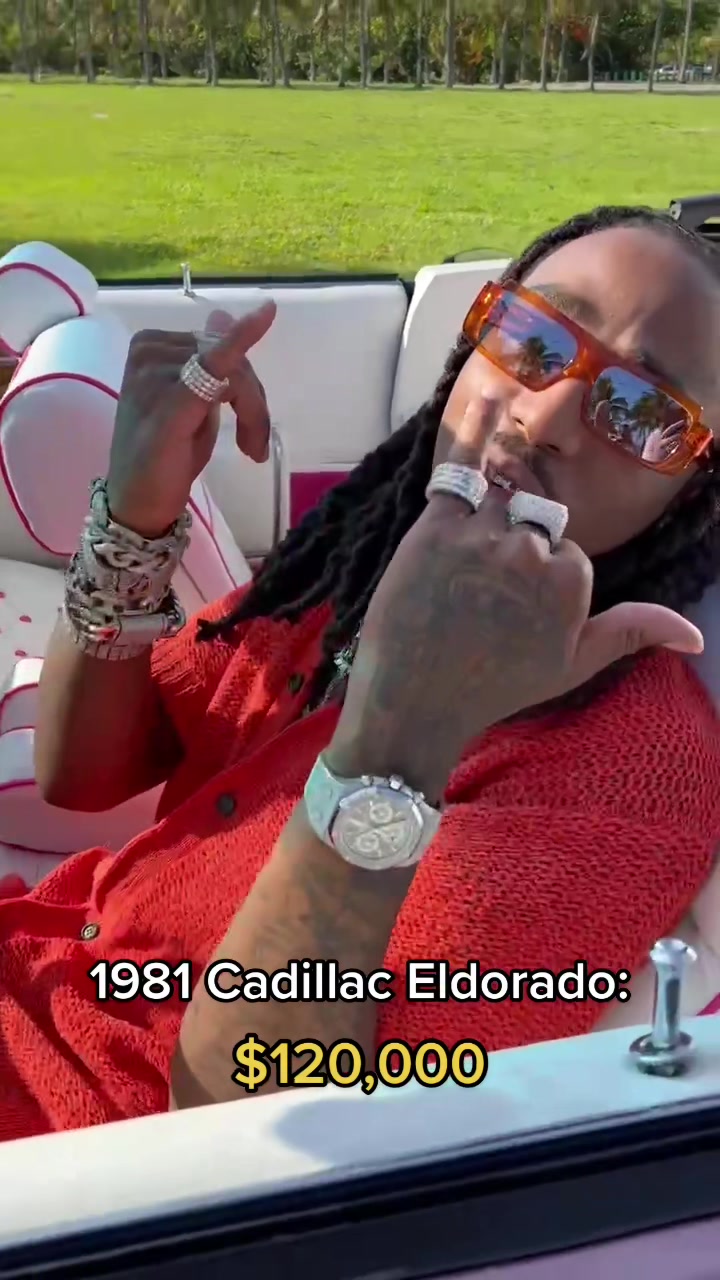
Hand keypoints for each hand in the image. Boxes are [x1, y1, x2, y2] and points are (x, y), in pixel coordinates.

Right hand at [107, 301, 275, 537]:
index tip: (252, 423)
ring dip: (253, 413)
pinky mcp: (171, 401)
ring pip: (233, 373)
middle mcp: (149, 352)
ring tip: (249, 449)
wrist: (139, 501)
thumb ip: (209, 361)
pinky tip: (265, 315)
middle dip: (253, 402)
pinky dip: (240, 342)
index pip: (215, 346)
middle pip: (227, 356)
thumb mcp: (193, 401)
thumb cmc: (165, 456)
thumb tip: (222, 314)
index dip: (244, 384)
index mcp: (150, 346)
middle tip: (255, 447)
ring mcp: (155, 375)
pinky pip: (212, 365)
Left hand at [328, 398, 702, 802]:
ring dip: (499, 488)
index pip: (567, 546)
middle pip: (536, 514)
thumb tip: (695, 635)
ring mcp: (483, 532)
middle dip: (515, 536)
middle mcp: (532, 549)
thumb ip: (631, 632)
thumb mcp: (574, 665)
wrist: (415, 700)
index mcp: (571, 580)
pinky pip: (462, 467)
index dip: (541, 570)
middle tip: (482, 577)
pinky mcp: (437, 524)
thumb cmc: (496, 687)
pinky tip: (488, 397)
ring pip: (503, 490)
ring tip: (486, 496)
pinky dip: (475, 430)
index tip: (512, 603)